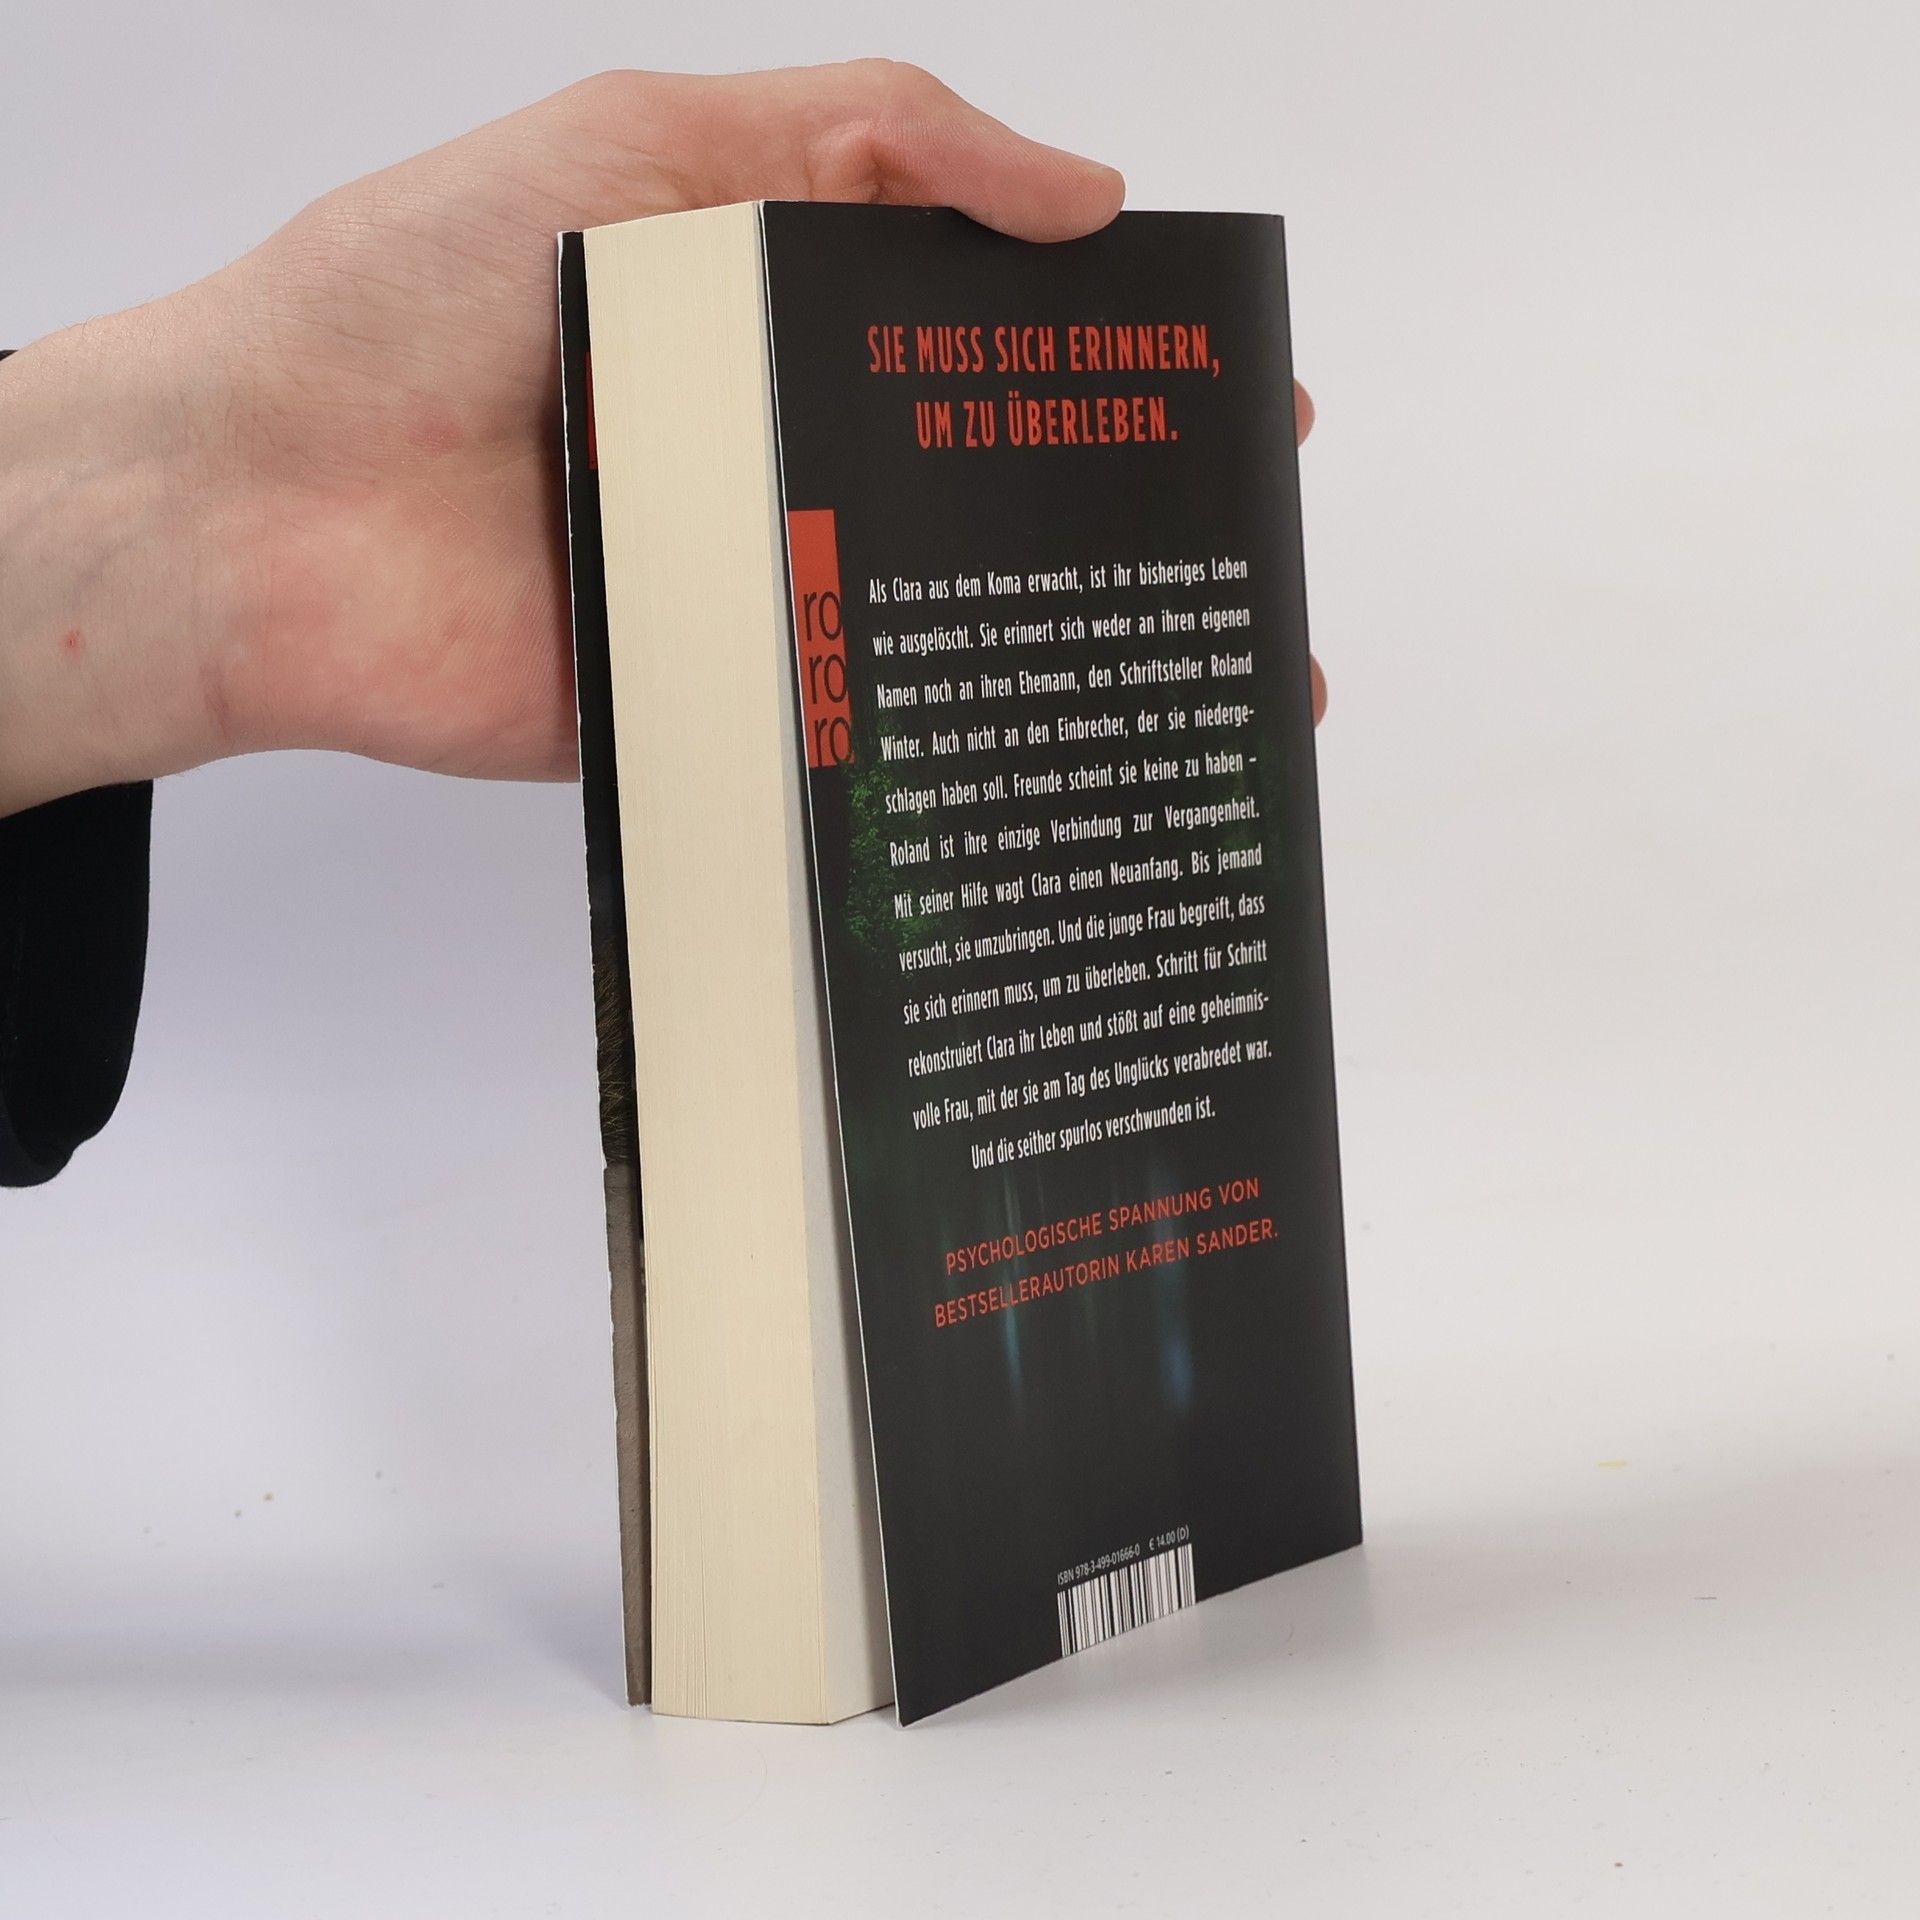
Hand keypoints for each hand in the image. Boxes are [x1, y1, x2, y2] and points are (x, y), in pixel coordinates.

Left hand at [0, 64, 1317, 813]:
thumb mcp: (643, 142)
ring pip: (932, 632)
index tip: (1241, 400)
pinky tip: (1041, 788)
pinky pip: (835, 733)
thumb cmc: (418, 295)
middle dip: (1122, 544)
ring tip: (1193, 715)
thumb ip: (862, 140)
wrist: (260, 503)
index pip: (988, 346)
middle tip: (1247, 583)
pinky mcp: (709, 711)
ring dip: (1057, 671)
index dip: (1117, 372)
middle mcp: (785, 462)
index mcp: (781, 324)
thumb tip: (1081, 196)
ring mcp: (753, 595)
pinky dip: (929, 758)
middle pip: (983, 502)